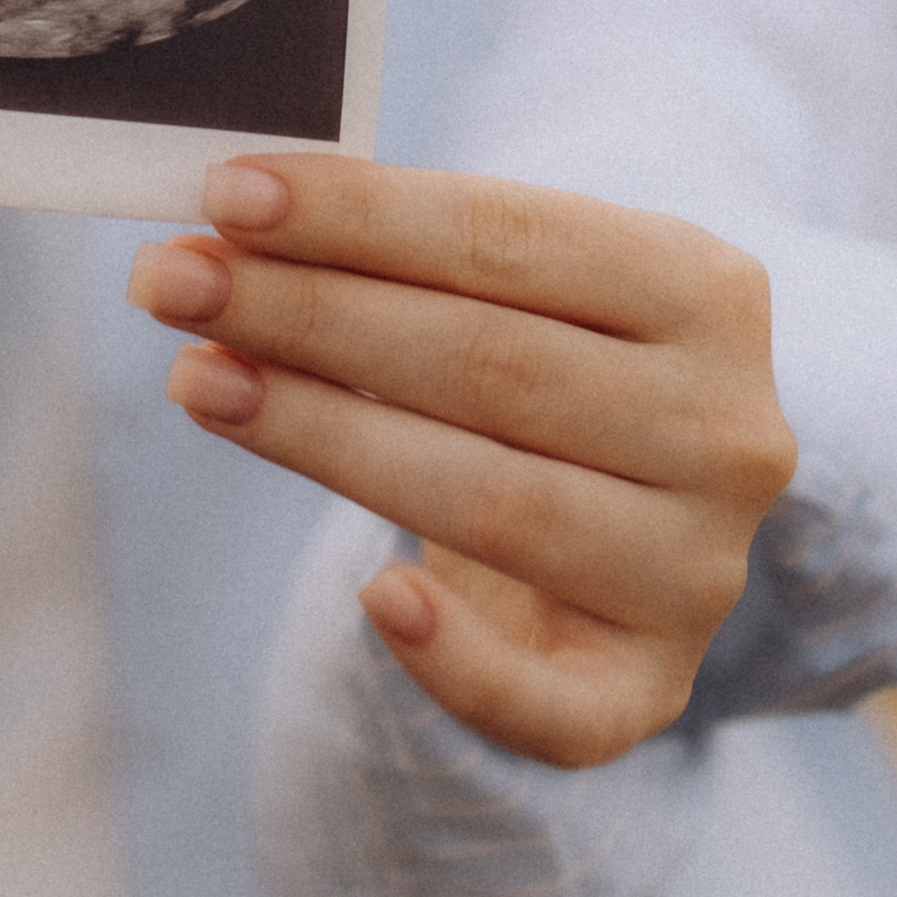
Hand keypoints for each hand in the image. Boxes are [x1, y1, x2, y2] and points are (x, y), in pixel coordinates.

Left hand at [127, 156, 796, 767]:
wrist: (640, 506)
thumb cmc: (541, 362)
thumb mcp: (515, 285)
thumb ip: (403, 251)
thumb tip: (233, 222)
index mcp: (707, 292)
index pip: (511, 239)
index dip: (360, 217)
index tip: (226, 196)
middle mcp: (725, 434)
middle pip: (489, 364)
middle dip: (309, 313)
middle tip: (171, 281)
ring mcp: (695, 572)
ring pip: (494, 504)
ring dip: (322, 435)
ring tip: (195, 379)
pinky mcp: (647, 689)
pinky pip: (547, 701)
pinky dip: (454, 655)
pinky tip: (373, 598)